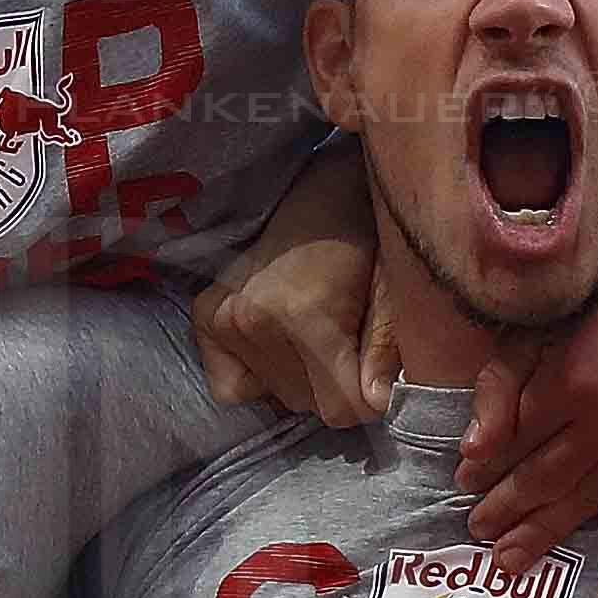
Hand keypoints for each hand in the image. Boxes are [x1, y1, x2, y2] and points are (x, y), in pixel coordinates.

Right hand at [198, 149, 391, 424]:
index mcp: (302, 312)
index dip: (367, 397)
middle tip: (346, 333)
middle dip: (335, 383)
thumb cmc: (366, 237)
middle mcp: (250, 319)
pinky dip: (261, 376)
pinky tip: (279, 340)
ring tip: (314, 329)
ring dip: (303, 377)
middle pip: (309, 404)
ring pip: (279, 396)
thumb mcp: (394, 289)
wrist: (320, 189)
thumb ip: (386, 350)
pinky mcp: (203, 319)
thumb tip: (377, 405)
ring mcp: (220, 319)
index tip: (376, 369)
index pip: (339, 408)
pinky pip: (233, 388)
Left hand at [465, 202, 597, 597]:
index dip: (484, 467)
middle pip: (542, 480)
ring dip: (543, 535)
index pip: (511, 442)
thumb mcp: (557, 315)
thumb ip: (508, 378)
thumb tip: (474, 448)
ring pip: (586, 503)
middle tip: (476, 535)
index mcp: (566, 379)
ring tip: (509, 562)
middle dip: (503, 511)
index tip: (465, 483)